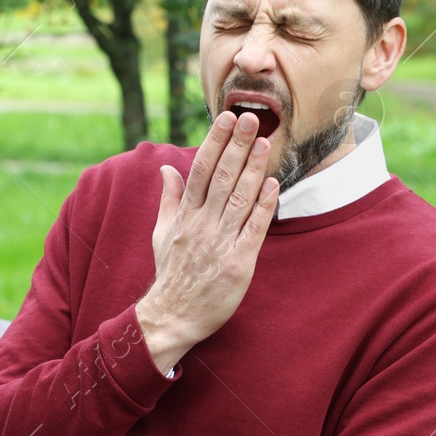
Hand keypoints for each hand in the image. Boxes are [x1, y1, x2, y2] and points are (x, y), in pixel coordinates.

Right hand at [137, 110, 277, 371]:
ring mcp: (220, 243)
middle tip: (250, 117)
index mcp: (185, 216)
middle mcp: (202, 225)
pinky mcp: (238, 263)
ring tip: (264, 142)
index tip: (225, 117)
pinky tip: (273, 186)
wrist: (172, 317)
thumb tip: (167, 168)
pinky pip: (253, 230)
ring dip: (253, 169)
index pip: (201, 171)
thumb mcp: (162, 234)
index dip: (215, 142)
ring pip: (239, 199)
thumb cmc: (172, 275)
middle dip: (236, 145)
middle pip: (222, 178)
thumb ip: (169, 199)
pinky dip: (264, 207)